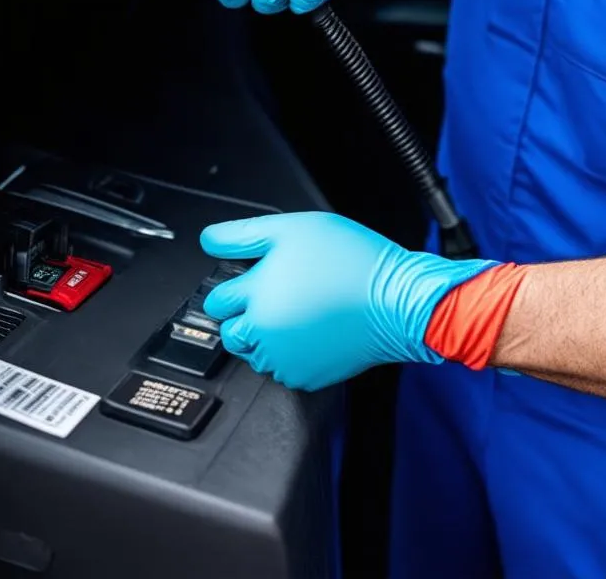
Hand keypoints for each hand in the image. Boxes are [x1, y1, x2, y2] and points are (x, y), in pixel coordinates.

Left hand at [200, 212, 492, 390]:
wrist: (397, 301)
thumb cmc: (353, 261)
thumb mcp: (293, 228)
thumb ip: (243, 235)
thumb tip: (208, 241)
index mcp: (255, 295)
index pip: (216, 300)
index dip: (233, 286)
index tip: (252, 280)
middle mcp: (262, 332)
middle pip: (229, 331)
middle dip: (244, 314)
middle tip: (277, 296)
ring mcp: (282, 359)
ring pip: (254, 352)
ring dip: (265, 336)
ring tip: (298, 311)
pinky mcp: (305, 377)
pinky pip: (282, 368)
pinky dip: (291, 353)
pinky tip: (314, 330)